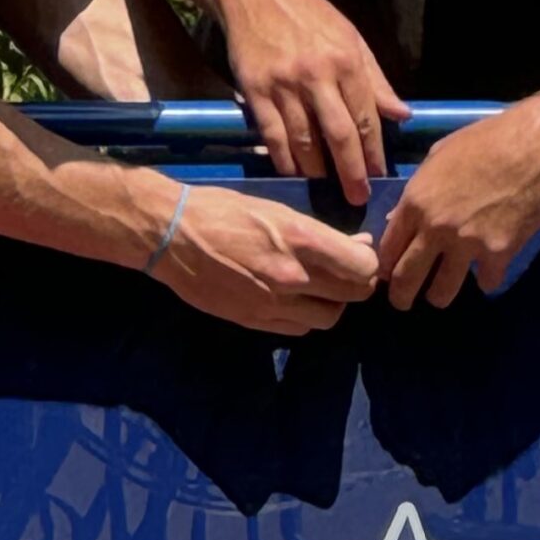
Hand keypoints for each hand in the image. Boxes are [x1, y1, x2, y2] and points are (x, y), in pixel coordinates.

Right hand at [149, 184, 380, 334]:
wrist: (171, 236)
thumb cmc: (222, 211)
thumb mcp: (276, 209)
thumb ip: (319, 233)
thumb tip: (357, 246)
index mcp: (301, 241)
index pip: (364, 268)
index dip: (368, 263)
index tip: (361, 255)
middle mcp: (293, 277)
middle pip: (354, 296)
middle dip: (357, 284)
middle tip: (347, 272)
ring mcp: (274, 304)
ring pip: (330, 318)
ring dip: (332, 304)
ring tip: (321, 287)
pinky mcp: (254, 322)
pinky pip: (300, 330)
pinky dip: (306, 317)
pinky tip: (296, 300)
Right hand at [220, 0, 409, 206]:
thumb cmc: (309, 15)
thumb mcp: (351, 39)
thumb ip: (376, 81)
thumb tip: (402, 115)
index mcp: (346, 61)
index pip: (366, 117)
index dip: (374, 151)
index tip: (379, 175)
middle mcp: (316, 75)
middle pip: (339, 135)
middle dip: (351, 172)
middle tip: (358, 198)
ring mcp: (283, 85)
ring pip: (304, 140)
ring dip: (317, 170)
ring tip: (327, 187)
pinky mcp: (255, 90)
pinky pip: (272, 135)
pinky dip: (284, 159)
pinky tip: (293, 173)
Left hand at [381, 113, 539, 311]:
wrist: (534, 148)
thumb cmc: (485, 141)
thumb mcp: (439, 156)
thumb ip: (416, 191)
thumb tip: (399, 218)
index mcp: (416, 203)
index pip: (388, 249)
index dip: (385, 266)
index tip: (388, 274)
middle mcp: (436, 229)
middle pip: (407, 279)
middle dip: (401, 296)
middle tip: (404, 301)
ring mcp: (467, 244)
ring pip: (442, 291)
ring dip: (440, 295)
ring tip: (441, 293)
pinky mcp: (498, 254)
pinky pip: (485, 281)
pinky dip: (486, 278)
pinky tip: (487, 270)